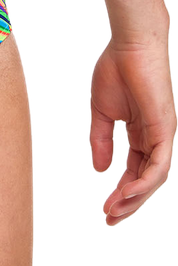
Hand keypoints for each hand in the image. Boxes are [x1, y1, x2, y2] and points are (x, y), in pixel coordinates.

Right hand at [89, 33, 176, 225]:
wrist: (129, 44)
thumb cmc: (117, 69)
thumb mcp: (101, 112)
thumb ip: (101, 140)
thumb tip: (100, 170)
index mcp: (141, 134)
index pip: (134, 171)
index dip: (121, 192)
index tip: (104, 210)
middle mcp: (155, 138)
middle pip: (146, 180)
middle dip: (129, 203)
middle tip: (110, 221)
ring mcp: (162, 135)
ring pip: (154, 178)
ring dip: (135, 198)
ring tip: (114, 211)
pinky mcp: (165, 129)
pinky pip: (159, 164)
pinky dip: (144, 182)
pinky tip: (128, 194)